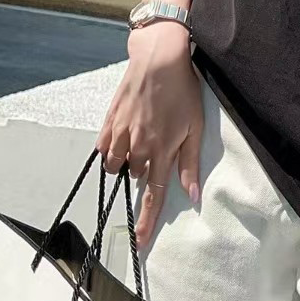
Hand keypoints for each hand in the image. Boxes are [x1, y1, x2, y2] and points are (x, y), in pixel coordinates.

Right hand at [96, 22, 201, 246]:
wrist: (160, 58)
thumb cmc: (183, 91)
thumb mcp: (195, 127)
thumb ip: (190, 163)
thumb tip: (192, 195)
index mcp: (162, 150)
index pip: (154, 195)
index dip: (147, 221)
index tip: (140, 242)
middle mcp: (138, 146)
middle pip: (137, 177)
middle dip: (146, 171)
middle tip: (158, 147)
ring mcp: (120, 133)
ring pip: (116, 165)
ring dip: (127, 162)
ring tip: (141, 142)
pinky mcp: (109, 121)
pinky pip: (103, 148)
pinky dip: (111, 149)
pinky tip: (122, 138)